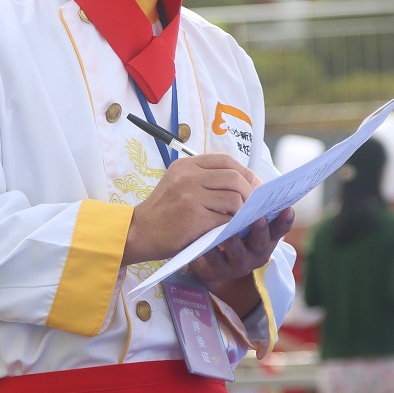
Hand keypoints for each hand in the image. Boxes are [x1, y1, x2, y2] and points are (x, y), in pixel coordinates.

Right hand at [124, 154, 259, 264]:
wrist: (139, 232)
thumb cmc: (163, 211)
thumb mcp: (177, 184)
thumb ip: (203, 179)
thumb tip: (242, 183)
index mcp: (186, 165)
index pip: (225, 160)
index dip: (245, 172)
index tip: (254, 185)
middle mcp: (188, 176)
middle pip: (234, 178)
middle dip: (250, 192)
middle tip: (254, 205)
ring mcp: (191, 196)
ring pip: (234, 199)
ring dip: (243, 211)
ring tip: (242, 219)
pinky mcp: (195, 217)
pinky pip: (225, 219)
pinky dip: (232, 225)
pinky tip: (231, 230)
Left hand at [189, 208, 295, 286]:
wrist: (216, 264)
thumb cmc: (235, 234)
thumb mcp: (248, 221)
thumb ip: (254, 206)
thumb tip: (256, 181)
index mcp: (266, 237)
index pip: (279, 228)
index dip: (285, 220)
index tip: (287, 208)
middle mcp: (256, 252)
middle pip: (261, 242)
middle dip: (261, 230)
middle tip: (258, 218)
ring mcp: (238, 262)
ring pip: (238, 252)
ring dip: (235, 241)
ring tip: (230, 231)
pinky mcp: (218, 269)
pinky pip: (214, 260)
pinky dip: (210, 250)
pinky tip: (206, 242)